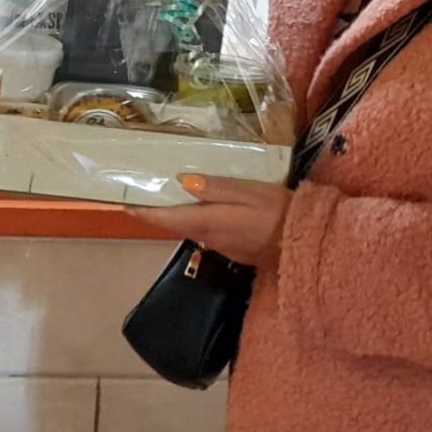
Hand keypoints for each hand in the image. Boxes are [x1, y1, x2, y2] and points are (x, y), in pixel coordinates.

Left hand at [126, 175, 293, 267]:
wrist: (307, 245)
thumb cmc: (279, 212)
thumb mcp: (250, 192)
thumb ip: (216, 188)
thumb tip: (182, 181)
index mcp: (210, 222)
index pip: (168, 219)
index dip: (145, 212)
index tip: (124, 203)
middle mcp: (211, 238)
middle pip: (177, 225)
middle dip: (158, 212)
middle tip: (143, 193)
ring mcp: (223, 246)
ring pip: (192, 229)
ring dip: (177, 216)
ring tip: (167, 195)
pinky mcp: (235, 249)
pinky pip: (209, 232)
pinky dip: (197, 220)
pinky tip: (202, 207)